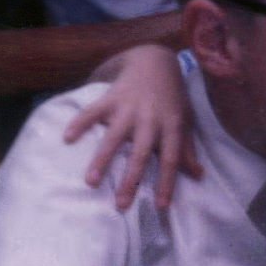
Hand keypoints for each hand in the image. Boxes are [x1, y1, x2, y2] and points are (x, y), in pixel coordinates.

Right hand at [62, 45, 203, 209]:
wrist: (155, 59)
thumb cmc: (172, 96)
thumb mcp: (184, 119)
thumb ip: (187, 148)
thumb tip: (198, 175)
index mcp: (171, 125)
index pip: (171, 158)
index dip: (167, 182)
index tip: (161, 206)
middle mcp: (150, 118)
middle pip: (141, 153)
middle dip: (131, 179)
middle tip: (121, 205)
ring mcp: (130, 107)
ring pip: (115, 136)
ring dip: (102, 159)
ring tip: (90, 181)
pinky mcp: (112, 96)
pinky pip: (94, 110)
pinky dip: (80, 122)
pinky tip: (68, 137)